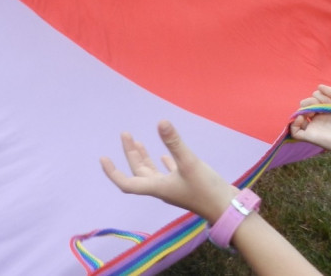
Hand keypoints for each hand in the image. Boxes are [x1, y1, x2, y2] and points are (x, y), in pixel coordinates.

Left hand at [101, 120, 237, 222]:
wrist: (228, 210)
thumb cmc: (206, 190)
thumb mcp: (189, 163)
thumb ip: (174, 142)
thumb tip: (161, 121)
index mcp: (156, 187)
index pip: (127, 183)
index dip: (112, 172)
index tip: (103, 157)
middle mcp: (161, 188)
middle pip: (138, 172)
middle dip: (130, 153)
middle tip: (126, 133)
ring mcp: (173, 188)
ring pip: (152, 172)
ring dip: (143, 157)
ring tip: (137, 140)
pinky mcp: (185, 185)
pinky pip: (168, 173)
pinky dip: (163, 163)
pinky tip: (163, 155)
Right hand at [289, 85, 330, 160]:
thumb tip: (318, 86)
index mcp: (326, 112)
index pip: (315, 100)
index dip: (319, 96)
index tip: (327, 100)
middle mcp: (319, 119)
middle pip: (306, 106)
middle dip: (309, 101)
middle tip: (318, 105)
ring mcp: (313, 128)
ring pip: (299, 116)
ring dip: (302, 110)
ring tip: (311, 111)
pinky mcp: (310, 136)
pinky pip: (295, 131)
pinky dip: (294, 123)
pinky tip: (302, 118)